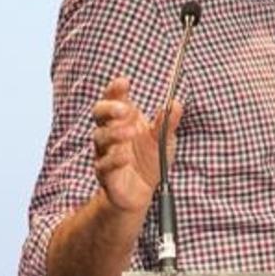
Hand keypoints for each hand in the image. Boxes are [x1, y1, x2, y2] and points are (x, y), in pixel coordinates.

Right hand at [90, 76, 181, 213]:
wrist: (141, 193)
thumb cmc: (150, 160)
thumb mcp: (164, 140)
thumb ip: (167, 123)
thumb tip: (176, 104)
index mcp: (123, 119)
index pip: (113, 99)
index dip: (115, 89)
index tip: (124, 82)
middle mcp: (110, 132)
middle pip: (98, 113)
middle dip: (109, 108)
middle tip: (125, 109)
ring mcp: (105, 152)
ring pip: (99, 138)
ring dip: (114, 133)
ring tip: (131, 132)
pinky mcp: (105, 173)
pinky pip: (103, 164)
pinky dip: (114, 159)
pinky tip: (126, 157)